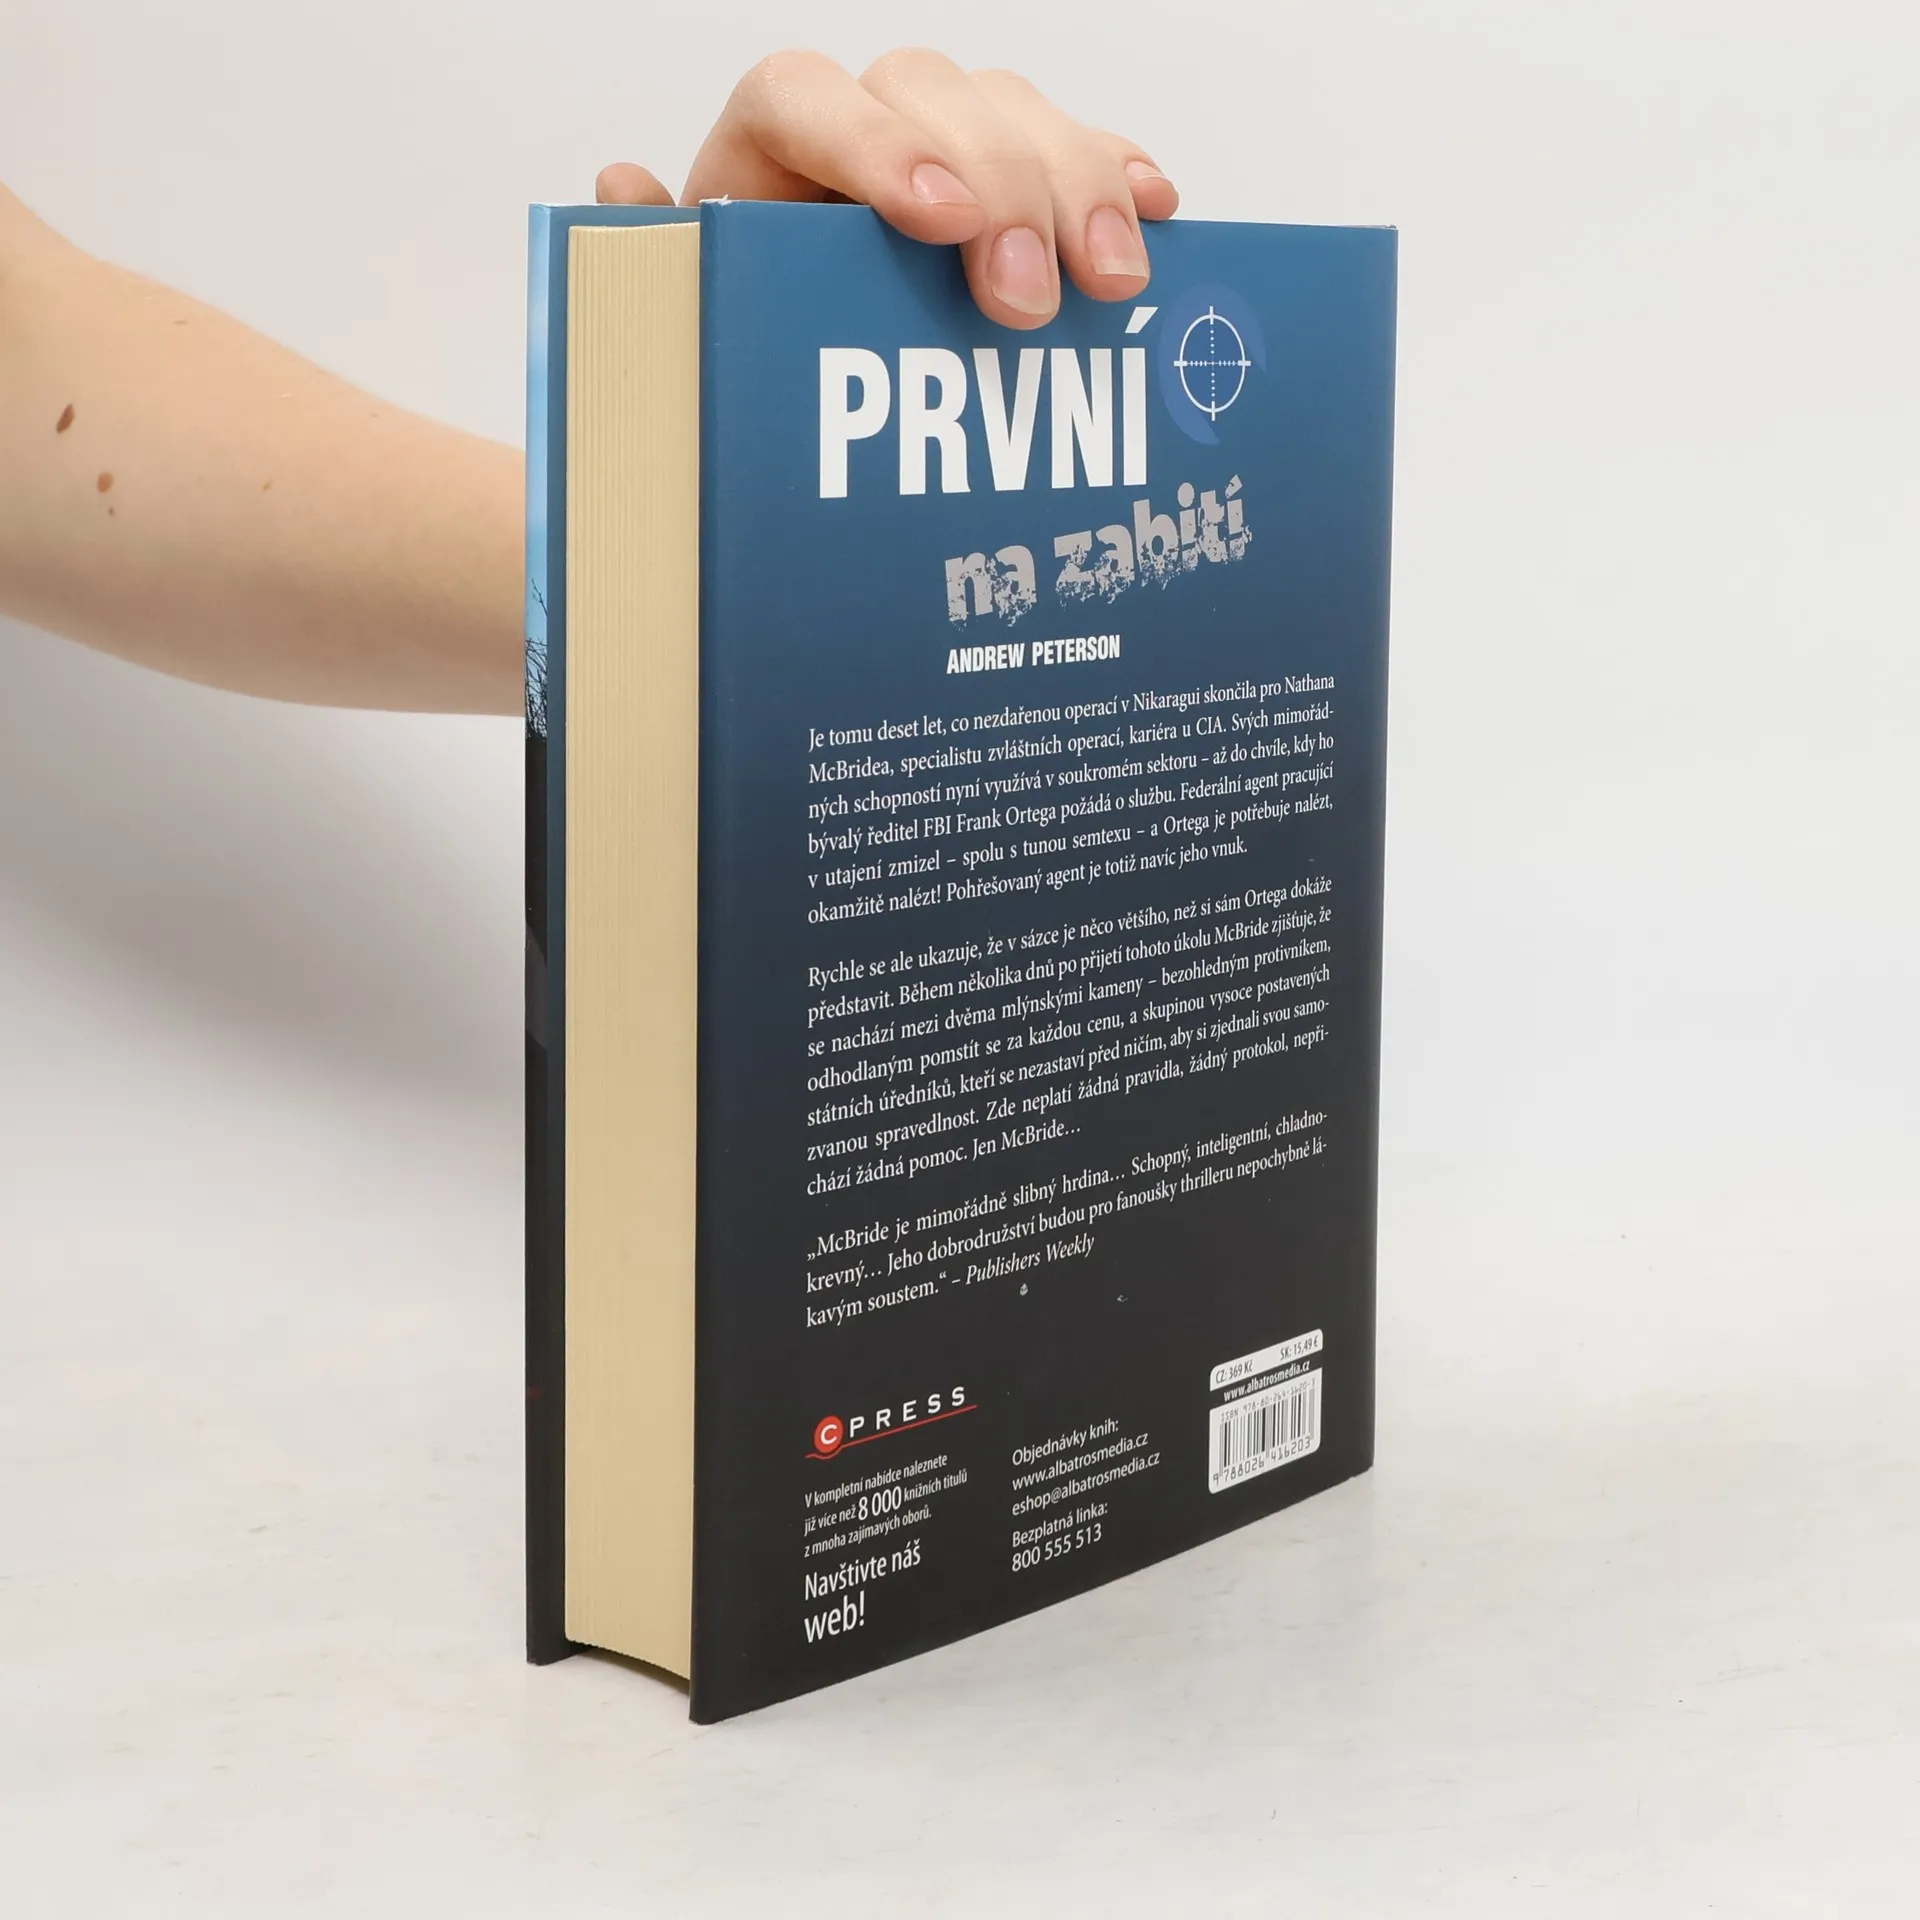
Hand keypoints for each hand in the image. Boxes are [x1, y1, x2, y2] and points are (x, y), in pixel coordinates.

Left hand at [595, 49, 1177, 329]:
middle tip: (1029, 300)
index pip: (806, 95)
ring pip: (1017, 114)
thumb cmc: (741, 358)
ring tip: (1115, 284)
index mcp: (763, 153)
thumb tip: (622, 192)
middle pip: (935, 94)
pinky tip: (1157, 215)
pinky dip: (1119, 180)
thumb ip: (652, 268)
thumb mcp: (686, 329)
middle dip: (1002, 186)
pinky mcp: (1017, 191)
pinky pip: (1079, 152)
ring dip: (1078, 189)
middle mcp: (859, 131)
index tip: (941, 223)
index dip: (877, 145)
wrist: (791, 401)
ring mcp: (947, 152)